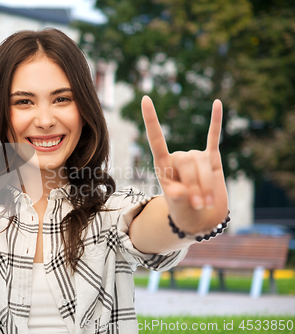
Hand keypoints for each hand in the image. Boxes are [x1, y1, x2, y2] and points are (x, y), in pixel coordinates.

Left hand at [141, 96, 227, 233]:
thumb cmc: (184, 213)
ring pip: (203, 163)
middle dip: (194, 185)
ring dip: (206, 185)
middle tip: (197, 205)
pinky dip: (216, 121)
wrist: (202, 219)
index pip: (156, 139)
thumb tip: (181, 191)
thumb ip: (178, 199)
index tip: (145, 98)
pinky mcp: (212, 159)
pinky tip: (217, 103)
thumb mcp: (178, 209)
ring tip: (205, 203)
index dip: (151, 119)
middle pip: (187, 162)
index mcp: (162, 165)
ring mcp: (196, 157)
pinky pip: (214, 137)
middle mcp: (178, 157)